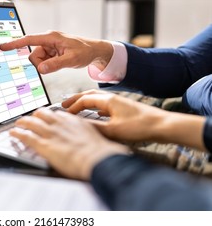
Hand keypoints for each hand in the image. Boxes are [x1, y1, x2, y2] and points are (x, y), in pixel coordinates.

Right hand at [0, 31, 112, 73]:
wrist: (94, 51)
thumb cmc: (85, 51)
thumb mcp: (71, 60)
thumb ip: (55, 65)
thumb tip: (40, 69)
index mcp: (50, 37)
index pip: (28, 40)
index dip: (14, 44)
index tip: (2, 47)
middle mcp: (47, 40)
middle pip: (33, 56)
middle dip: (40, 64)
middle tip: (56, 64)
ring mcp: (49, 47)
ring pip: (37, 61)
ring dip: (46, 65)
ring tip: (60, 63)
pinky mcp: (50, 53)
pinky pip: (43, 62)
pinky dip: (48, 66)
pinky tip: (58, 63)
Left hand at [9, 108, 128, 179]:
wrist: (96, 158)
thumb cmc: (99, 152)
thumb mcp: (94, 137)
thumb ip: (85, 135)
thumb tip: (86, 140)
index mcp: (73, 120)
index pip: (57, 114)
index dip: (50, 115)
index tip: (47, 117)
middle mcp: (60, 123)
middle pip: (42, 113)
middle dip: (35, 115)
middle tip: (30, 118)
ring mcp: (50, 133)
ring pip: (31, 122)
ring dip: (22, 122)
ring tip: (18, 123)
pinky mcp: (43, 144)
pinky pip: (26, 135)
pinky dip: (18, 133)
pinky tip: (13, 133)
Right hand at [61, 90, 205, 149]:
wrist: (162, 125)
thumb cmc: (139, 126)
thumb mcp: (114, 130)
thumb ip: (95, 128)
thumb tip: (80, 128)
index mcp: (108, 101)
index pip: (84, 100)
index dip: (72, 106)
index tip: (63, 113)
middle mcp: (112, 98)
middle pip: (89, 95)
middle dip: (75, 99)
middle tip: (64, 104)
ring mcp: (119, 103)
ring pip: (97, 100)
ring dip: (85, 102)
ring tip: (77, 107)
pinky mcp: (125, 109)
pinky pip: (106, 106)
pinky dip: (96, 108)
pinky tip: (98, 115)